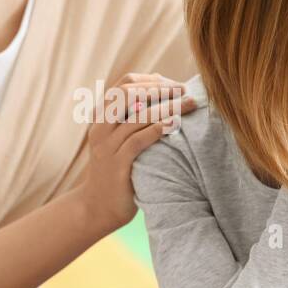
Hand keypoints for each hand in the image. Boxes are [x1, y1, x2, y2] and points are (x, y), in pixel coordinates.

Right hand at [76, 71, 196, 235]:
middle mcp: (100, 127)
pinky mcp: (116, 164)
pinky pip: (137, 141)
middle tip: (185, 91)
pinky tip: (175, 124)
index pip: (125, 83)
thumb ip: (134, 118)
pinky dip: (158, 128)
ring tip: (190, 104)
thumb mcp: (120, 138)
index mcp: (101, 115)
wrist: (98, 206)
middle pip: (129, 92)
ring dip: (167, 106)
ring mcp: (106, 146)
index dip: (152, 80)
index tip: (176, 85)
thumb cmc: (118, 169)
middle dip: (160, 89)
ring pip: (137, 115)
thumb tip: (166, 95)